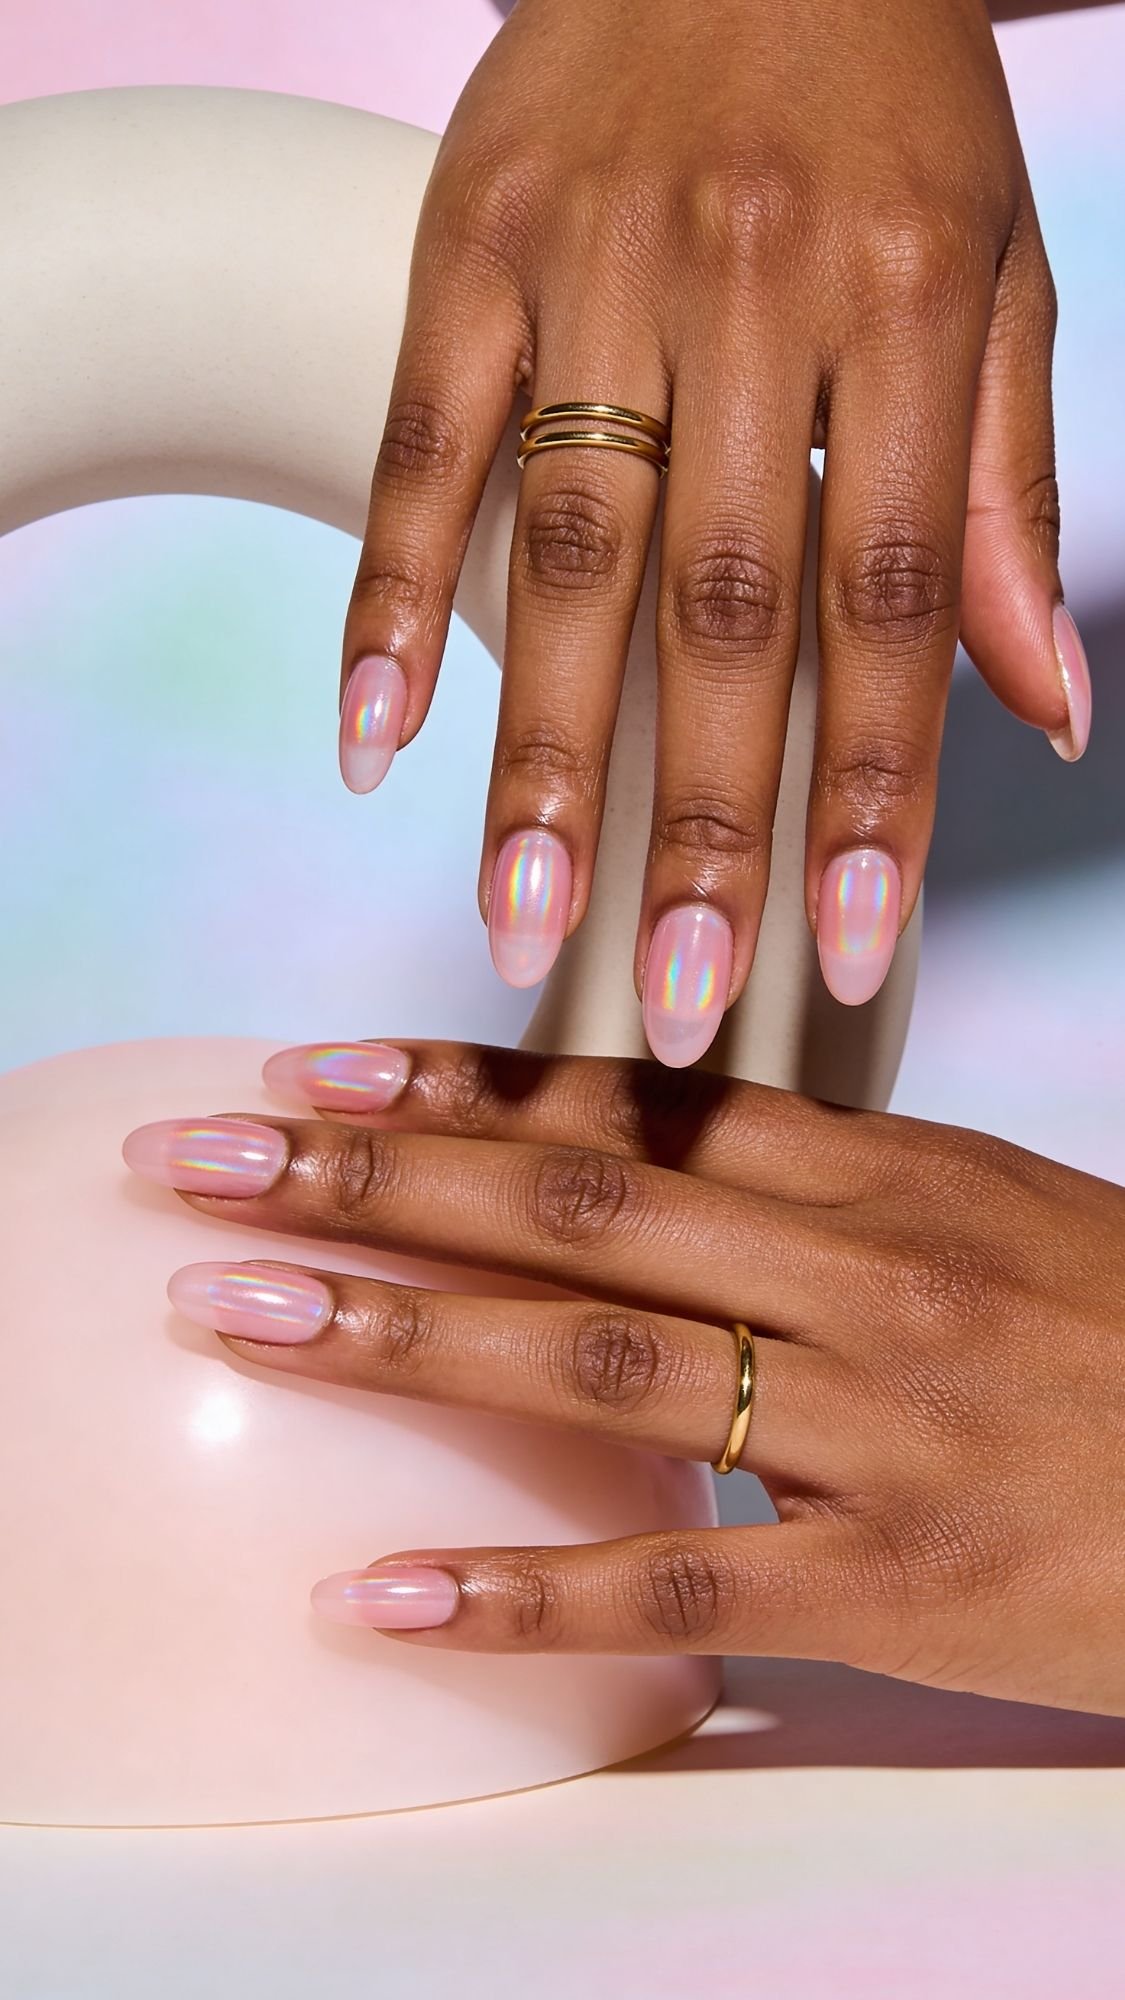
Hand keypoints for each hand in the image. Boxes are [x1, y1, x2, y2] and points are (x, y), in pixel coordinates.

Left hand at [123, 1038, 1124, 1715]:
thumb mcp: (985, 1208)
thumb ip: (816, 1176)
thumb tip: (645, 1143)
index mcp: (886, 1168)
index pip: (634, 1101)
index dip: (459, 1077)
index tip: (312, 1060)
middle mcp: (864, 1270)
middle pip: (575, 1200)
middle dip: (371, 1170)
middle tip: (203, 1154)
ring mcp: (879, 1425)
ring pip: (596, 1359)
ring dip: (395, 1334)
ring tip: (236, 1312)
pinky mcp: (901, 1587)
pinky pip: (682, 1580)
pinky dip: (520, 1594)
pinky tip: (381, 1595)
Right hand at [338, 0, 1090, 1063]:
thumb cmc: (887, 106)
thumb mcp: (998, 273)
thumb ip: (1008, 499)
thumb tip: (1041, 712)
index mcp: (913, 298)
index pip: (897, 597)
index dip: (873, 788)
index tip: (844, 951)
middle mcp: (755, 289)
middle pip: (722, 605)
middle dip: (704, 822)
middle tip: (675, 1001)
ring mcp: (595, 266)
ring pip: (563, 546)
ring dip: (538, 753)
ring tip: (521, 922)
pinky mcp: (468, 245)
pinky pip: (422, 437)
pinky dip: (387, 589)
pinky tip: (370, 737)